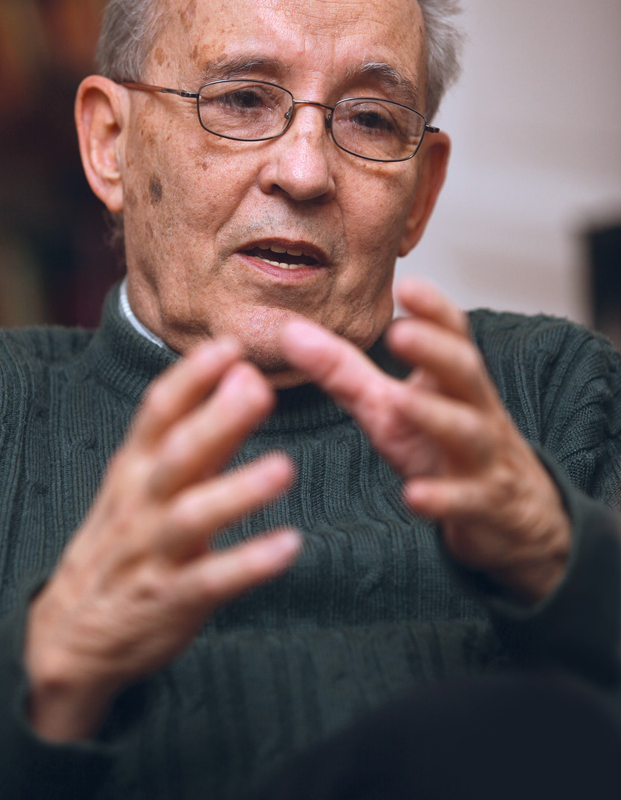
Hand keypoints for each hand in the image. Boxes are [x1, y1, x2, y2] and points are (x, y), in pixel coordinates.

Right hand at [25, 338, 299, 741]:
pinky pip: (210, 581)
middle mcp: (139, 503)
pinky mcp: (169, 601)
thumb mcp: (147, 484)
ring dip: (237, 491)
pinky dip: (248, 564)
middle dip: (216, 421)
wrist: (71, 636)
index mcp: (133, 468)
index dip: (192, 377)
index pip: (157, 411)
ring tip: (284, 468)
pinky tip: (289, 546)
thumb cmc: (124, 543)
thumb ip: (200, 432)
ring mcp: (152, 553)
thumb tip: (243, 373)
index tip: (231, 345)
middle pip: (175, 455)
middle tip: (261, 389)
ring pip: (191, 516)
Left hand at [280, 277, 570, 604]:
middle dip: (435, 351)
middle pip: (464, 373)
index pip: (453, 335)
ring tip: (402, 401)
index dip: (434, 311)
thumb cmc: (437, 446)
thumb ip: (342, 370)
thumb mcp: (388, 406)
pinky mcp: (480, 505)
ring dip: (436, 416)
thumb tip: (289, 332)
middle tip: (400, 333)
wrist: (508, 514)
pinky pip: (463, 500)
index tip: (408, 285)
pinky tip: (415, 496)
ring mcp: (481, 458)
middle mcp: (474, 411)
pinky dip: (442, 498)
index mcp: (452, 380)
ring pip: (467, 432)